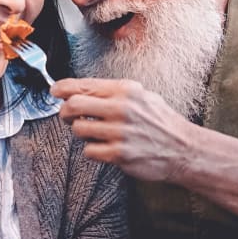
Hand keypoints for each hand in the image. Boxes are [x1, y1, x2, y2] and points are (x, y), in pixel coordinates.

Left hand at [50, 78, 195, 182]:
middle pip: (74, 105)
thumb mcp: (142, 95)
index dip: (62, 88)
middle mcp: (121, 108)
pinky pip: (89, 150)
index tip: (55, 91)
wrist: (183, 148)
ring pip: (78, 129)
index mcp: (125, 90)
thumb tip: (81, 89)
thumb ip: (113, 92)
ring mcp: (119, 132)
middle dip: (65, 111)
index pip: (84, 84)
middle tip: (67, 115)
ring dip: (81, 132)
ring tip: (94, 133)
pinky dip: (92, 150)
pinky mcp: (119, 154)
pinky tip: (104, 147)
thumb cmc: (161, 122)